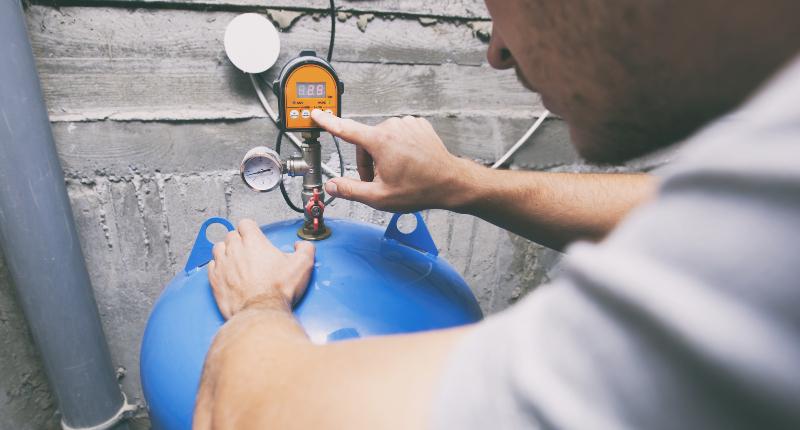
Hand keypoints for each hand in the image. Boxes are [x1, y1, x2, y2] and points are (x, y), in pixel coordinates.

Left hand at [208, 219, 314, 318]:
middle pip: (231, 235)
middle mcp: (235, 249)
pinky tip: (227, 272)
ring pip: (218, 247)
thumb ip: (305, 249)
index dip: (251, 228)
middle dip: (239, 240)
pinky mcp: (215, 280)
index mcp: (254, 242)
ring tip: (236, 259)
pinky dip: (218, 267)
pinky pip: (211, 265)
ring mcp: (222, 264)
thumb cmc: (278, 290)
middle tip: (248, 250)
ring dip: (226, 251)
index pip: (246, 224)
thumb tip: (301, 246)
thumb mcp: (302, 265)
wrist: (262, 311)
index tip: (255, 235)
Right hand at [311, 109, 474, 211]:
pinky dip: (398, 147)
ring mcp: (407, 123)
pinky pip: (398, 134)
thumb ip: (351, 190)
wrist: (450, 182)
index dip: (328, 122)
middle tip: (379, 181)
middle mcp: (392, 126)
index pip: (345, 128)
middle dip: (368, 161)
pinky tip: (408, 162)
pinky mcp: (418, 124)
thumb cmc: (420, 189)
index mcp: (380, 141)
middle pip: (366, 142)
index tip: (316, 113)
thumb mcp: (379, 197)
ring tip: (397, 173)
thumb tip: (332, 185)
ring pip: (382, 139)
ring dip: (383, 155)